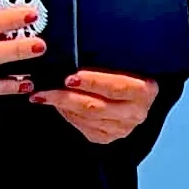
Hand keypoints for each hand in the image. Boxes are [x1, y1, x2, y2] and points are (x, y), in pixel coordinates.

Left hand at [31, 69, 157, 144]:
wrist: (133, 91)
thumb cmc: (127, 69)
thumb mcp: (124, 60)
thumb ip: (108, 57)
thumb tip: (74, 51)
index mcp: (145, 90)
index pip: (117, 86)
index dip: (93, 82)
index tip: (70, 77)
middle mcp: (136, 112)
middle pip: (96, 106)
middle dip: (66, 97)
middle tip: (44, 89)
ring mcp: (122, 128)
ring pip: (86, 118)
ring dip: (61, 106)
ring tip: (43, 95)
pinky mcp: (108, 137)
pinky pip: (83, 127)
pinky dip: (67, 115)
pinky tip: (57, 104)